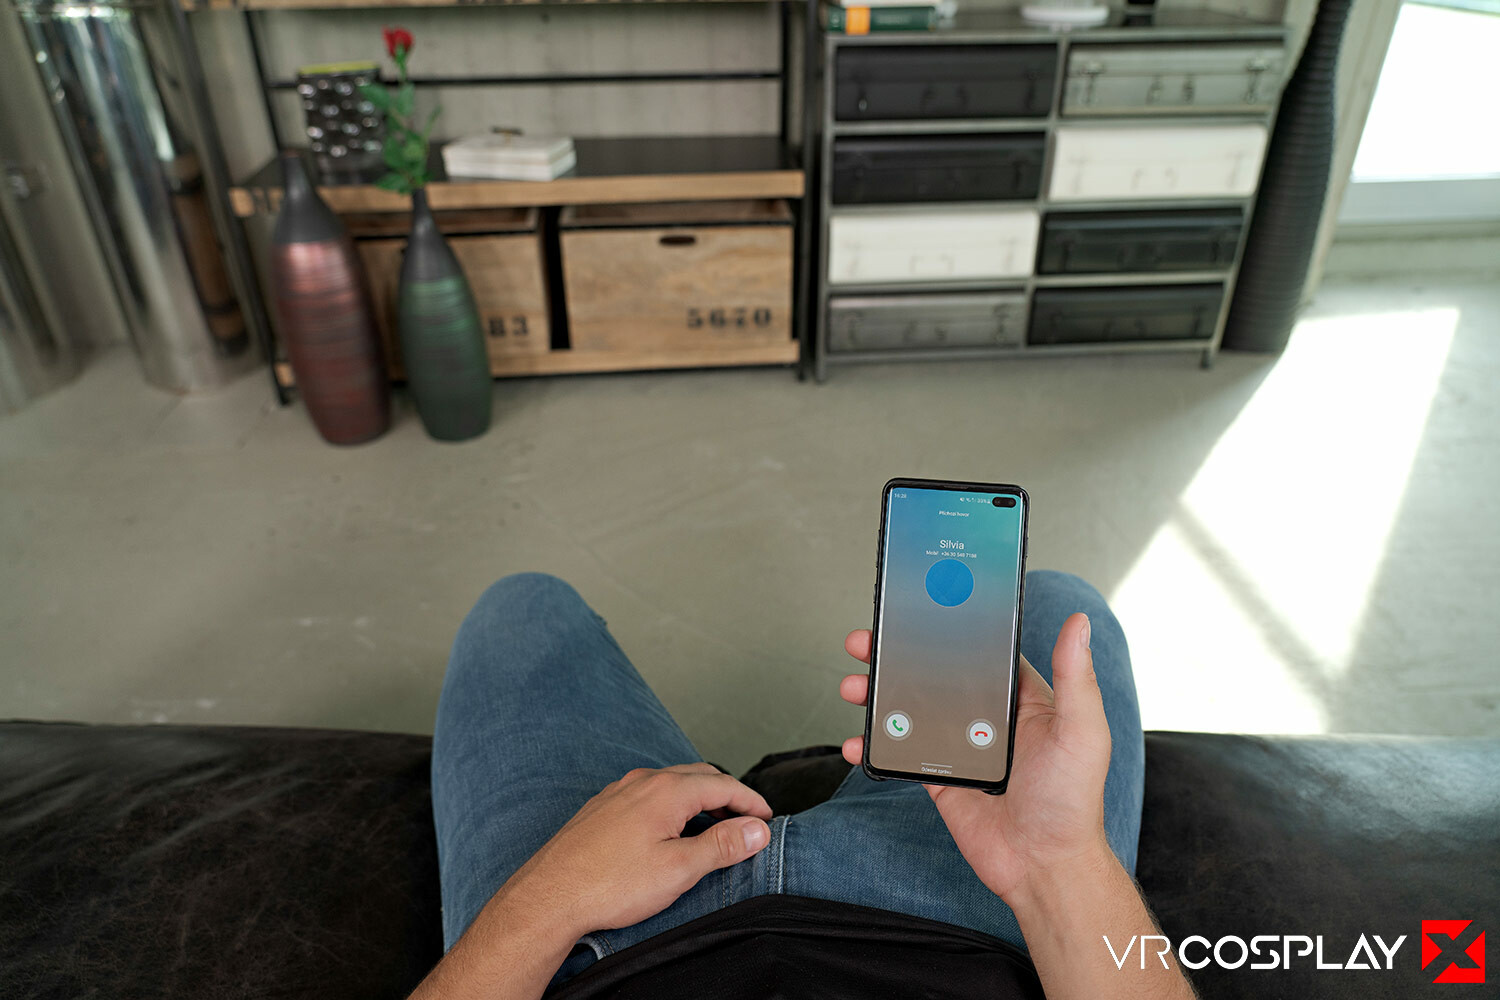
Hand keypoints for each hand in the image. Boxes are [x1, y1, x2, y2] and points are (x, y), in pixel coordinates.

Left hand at [498, 763, 772, 937]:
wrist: (549, 896)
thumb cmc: (609, 884)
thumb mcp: (678, 869)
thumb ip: (722, 846)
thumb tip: (756, 829)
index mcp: (667, 790)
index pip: (723, 784)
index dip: (750, 801)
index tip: (766, 818)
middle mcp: (642, 781)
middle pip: (698, 777)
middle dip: (727, 795)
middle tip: (747, 819)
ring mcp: (619, 792)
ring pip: (671, 783)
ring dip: (698, 797)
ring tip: (713, 823)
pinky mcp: (602, 808)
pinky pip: (647, 794)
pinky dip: (671, 803)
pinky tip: (668, 828)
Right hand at [838, 613, 1113, 901]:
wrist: (1044, 866)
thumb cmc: (1073, 802)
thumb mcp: (1081, 731)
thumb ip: (1076, 676)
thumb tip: (1081, 624)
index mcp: (1020, 699)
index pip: (980, 651)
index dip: (948, 629)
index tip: (919, 609)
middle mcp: (986, 718)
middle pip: (934, 675)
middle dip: (895, 656)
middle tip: (867, 643)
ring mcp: (959, 747)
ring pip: (910, 709)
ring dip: (876, 695)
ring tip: (853, 686)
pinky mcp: (938, 777)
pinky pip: (899, 753)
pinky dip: (873, 745)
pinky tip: (856, 741)